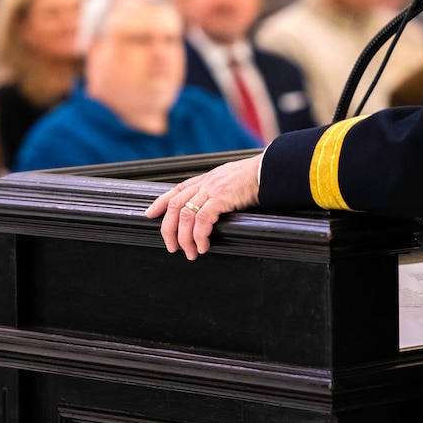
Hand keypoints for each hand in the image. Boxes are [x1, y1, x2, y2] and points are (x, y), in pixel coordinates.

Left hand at [144, 155, 262, 259]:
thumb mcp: (232, 181)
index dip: (160, 202)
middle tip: (171, 247)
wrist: (272, 170)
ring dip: (184, 238)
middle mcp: (205, 183)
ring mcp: (212, 189)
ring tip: (190, 252)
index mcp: (206, 179)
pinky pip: (202, 220)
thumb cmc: (257, 178)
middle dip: (168, 229)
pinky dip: (199, 236)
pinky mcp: (221, 197)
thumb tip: (216, 209)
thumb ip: (219, 192)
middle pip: (175, 205)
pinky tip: (203, 246)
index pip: (177, 190)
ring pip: (185, 216)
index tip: (150, 214)